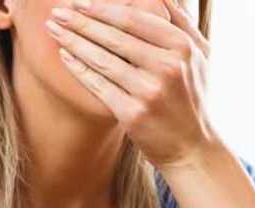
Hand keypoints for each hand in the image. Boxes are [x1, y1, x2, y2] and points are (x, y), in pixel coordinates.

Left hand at [46, 0, 215, 169]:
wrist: (191, 146)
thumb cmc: (191, 96)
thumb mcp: (200, 54)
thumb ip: (181, 21)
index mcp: (182, 47)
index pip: (135, 20)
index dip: (103, 9)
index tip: (80, 2)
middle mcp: (167, 67)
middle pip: (115, 37)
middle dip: (81, 22)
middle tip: (58, 12)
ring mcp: (149, 91)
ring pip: (102, 60)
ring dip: (73, 42)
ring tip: (54, 29)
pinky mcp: (132, 114)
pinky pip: (99, 85)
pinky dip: (79, 69)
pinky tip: (65, 56)